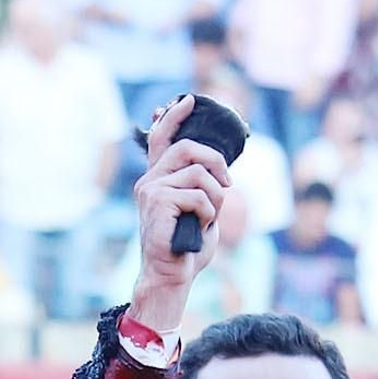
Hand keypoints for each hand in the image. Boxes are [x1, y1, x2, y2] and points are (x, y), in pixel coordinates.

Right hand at [131, 96, 230, 329]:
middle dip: (216, 161)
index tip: (189, 101)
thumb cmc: (188, 249)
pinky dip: (209, 211)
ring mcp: (151, 190)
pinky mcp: (157, 202)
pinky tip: (202, 226)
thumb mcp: (200, 210)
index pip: (162, 138)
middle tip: (228, 184)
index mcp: (157, 179)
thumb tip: (221, 169)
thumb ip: (203, 187)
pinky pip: (197, 194)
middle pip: (187, 148)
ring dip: (216, 196)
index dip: (174, 117)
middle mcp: (150, 180)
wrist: (172, 277)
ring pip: (197, 173)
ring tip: (211, 217)